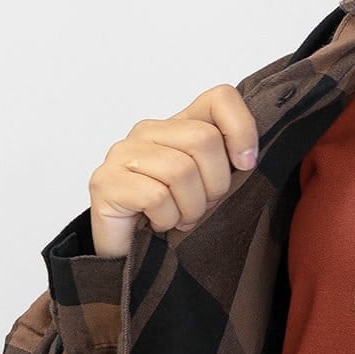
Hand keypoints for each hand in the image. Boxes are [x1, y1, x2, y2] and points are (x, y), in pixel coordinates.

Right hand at [88, 84, 260, 258]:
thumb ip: (228, 163)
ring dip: (190, 207)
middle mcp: (148, 132)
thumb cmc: (174, 219)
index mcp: (177, 126)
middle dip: (214, 184)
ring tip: (179, 218)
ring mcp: (123, 154)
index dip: (242, 130)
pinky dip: (166, 218)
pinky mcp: (106, 181)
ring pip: (181, 171)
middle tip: (202, 206)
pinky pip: (156, 196)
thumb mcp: (212, 187)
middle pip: (204, 139)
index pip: (220, 98)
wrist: (131, 255)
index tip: (245, 165)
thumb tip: (248, 158)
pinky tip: (158, 224)